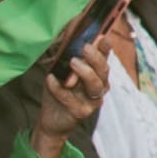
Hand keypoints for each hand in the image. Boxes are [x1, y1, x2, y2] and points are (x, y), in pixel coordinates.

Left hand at [35, 40, 112, 157]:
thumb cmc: (58, 93)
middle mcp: (98, 87)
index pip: (104, 59)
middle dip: (96, 58)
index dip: (105, 49)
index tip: (103, 37)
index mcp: (96, 75)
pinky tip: (50, 79)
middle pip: (103, 71)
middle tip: (85, 48)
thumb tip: (68, 40)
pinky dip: (59, 88)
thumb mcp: (61, 72)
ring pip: (96, 85)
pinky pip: (71, 98)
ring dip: (85, 72)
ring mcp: (92, 100)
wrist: (51, 120)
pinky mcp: (82, 112)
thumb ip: (66, 60)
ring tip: (72, 62)